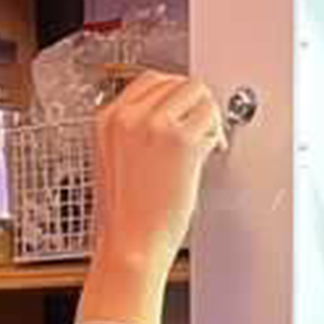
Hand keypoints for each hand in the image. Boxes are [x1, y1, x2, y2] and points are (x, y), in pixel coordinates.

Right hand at [82, 74, 225, 323]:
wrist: (130, 243)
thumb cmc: (126, 214)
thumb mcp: (116, 159)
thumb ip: (137, 130)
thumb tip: (173, 112)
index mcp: (107, 119)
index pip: (151, 80)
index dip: (174, 94)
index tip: (184, 109)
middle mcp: (128, 117)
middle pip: (179, 82)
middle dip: (195, 105)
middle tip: (200, 129)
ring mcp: (154, 125)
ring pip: (200, 94)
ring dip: (207, 117)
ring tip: (202, 143)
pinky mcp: (181, 139)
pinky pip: (212, 119)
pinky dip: (215, 135)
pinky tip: (205, 155)